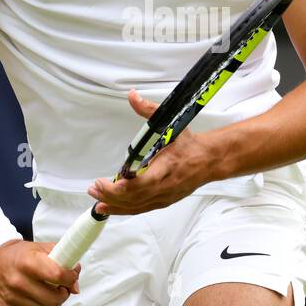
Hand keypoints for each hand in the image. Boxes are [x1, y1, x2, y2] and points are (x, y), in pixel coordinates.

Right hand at [0, 239, 80, 305]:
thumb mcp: (42, 248)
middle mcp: (18, 281)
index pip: (58, 275)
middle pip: (55, 298)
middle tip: (61, 288)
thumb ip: (63, 262)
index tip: (70, 275)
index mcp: (28, 262)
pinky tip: (43, 305)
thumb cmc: (20, 254)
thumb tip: (75, 287)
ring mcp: (12, 297)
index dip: (70, 277)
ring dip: (55, 305)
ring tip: (51, 295)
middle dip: (64, 294)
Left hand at [87, 89, 212, 215]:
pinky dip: (123, 209)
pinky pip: (140, 209)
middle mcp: (167, 185)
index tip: (106, 181)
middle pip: (136, 197)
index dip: (125, 186)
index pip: (145, 182)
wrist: (209, 160)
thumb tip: (132, 96)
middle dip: (112, 195)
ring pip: (136, 206)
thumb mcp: (171, 123)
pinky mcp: (162, 202)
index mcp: (168, 165)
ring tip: (96, 197)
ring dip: (114, 204)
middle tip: (95, 187)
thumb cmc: (189, 144)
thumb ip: (149, 110)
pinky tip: (108, 207)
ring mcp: (165, 196)